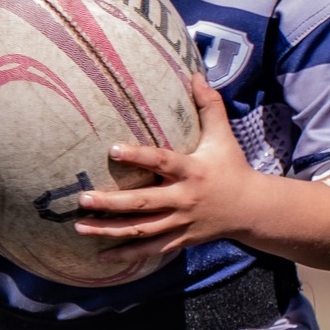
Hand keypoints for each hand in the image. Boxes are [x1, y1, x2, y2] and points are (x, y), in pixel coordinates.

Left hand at [73, 75, 254, 271]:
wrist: (250, 209)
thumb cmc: (231, 166)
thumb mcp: (223, 135)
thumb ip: (209, 105)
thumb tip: (195, 74)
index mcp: (192, 171)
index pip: (162, 162)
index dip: (138, 156)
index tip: (112, 150)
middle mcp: (184, 199)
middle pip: (143, 203)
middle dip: (111, 203)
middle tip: (82, 199)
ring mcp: (181, 223)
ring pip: (141, 230)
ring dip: (109, 231)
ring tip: (79, 227)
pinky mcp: (180, 239)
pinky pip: (150, 250)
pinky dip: (127, 255)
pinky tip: (101, 255)